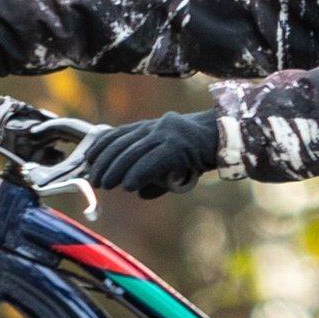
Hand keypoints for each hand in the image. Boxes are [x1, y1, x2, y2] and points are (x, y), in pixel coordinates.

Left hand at [81, 109, 220, 198]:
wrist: (230, 136)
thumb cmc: (202, 150)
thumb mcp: (174, 159)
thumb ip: (155, 173)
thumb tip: (138, 191)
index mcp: (153, 126)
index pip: (119, 133)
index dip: (101, 147)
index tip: (88, 160)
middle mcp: (157, 126)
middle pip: (122, 143)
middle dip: (105, 162)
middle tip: (95, 179)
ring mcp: (167, 134)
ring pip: (133, 151)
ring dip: (116, 169)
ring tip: (105, 184)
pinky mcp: (178, 145)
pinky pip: (153, 159)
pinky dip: (138, 173)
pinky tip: (128, 185)